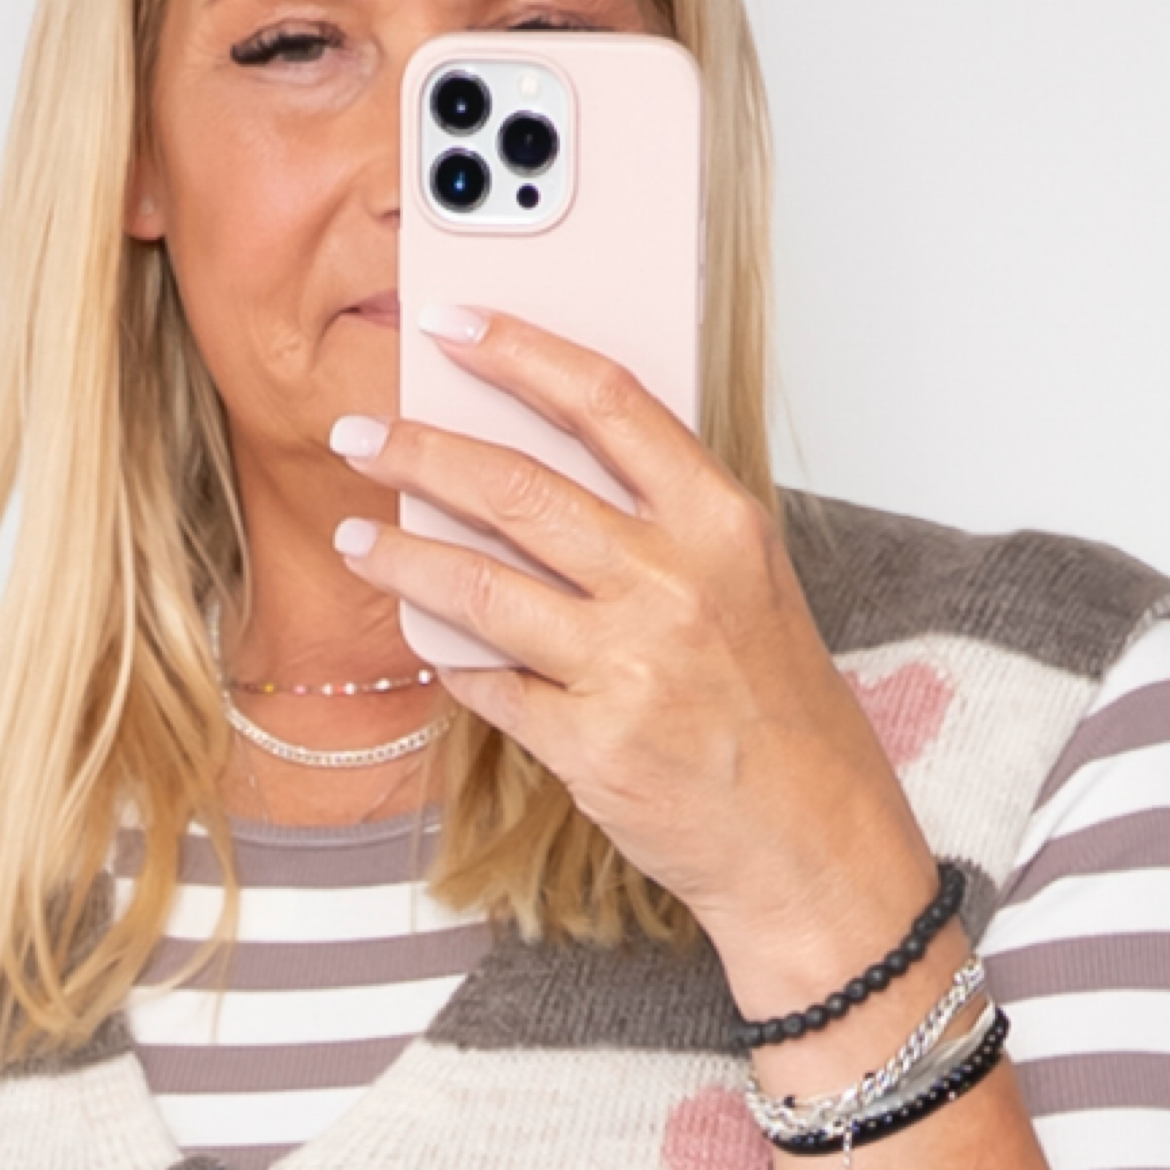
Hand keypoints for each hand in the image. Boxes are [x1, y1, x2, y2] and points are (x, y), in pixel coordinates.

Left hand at [330, 312, 937, 1011]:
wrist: (815, 842)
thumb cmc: (781, 713)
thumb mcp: (748, 588)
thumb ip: (661, 527)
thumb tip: (541, 475)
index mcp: (720, 524)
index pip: (607, 402)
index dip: (519, 352)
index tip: (454, 327)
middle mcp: (673, 584)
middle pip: (516, 487)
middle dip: (417, 452)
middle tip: (359, 436)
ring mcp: (627, 666)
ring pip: (476, 586)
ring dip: (399, 557)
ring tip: (354, 539)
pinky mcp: (588, 745)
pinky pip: (488, 686)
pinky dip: (451, 662)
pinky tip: (430, 645)